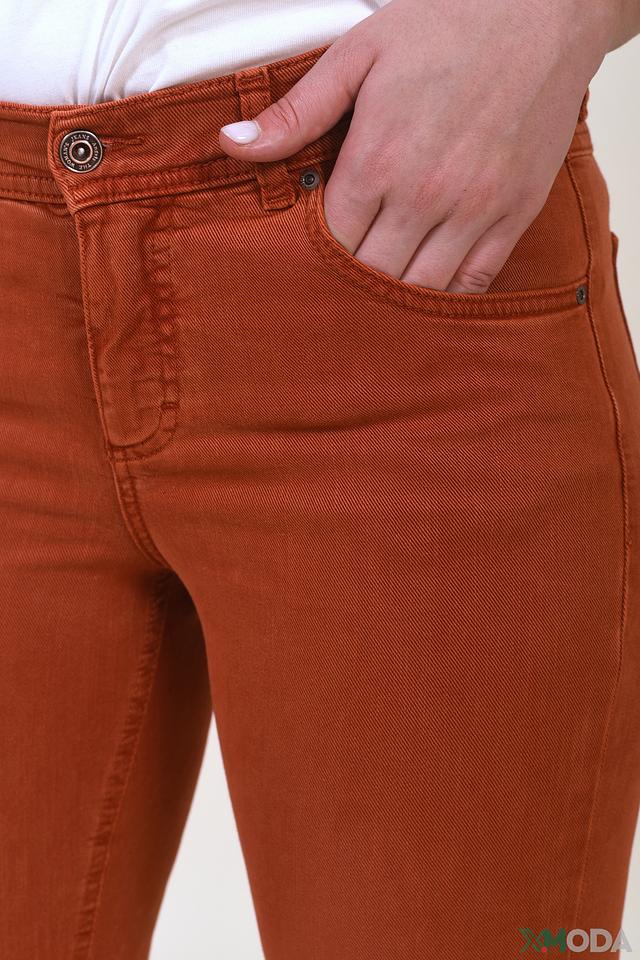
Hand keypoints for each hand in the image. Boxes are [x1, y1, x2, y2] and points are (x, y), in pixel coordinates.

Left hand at [219, 0, 614, 292]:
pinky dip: (446, 297)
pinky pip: (475, 282)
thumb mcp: (358, 54)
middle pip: (371, 275)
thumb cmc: (446, 24)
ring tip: (376, 294)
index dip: (315, 258)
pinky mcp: (515, 214)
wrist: (544, 9)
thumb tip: (230, 145)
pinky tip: (426, 293)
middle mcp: (425, 196)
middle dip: (349, 284)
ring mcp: (475, 210)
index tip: (309, 258)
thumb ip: (296, 112)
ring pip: (420, 289)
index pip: (331, 242)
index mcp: (378, 159)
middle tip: (337, 285)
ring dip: (393, 298)